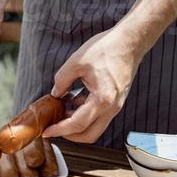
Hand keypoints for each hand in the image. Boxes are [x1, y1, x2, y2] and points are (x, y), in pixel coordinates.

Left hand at [41, 26, 142, 143]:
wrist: (130, 41)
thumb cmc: (107, 48)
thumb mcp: (77, 61)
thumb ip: (62, 80)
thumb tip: (55, 94)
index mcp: (102, 100)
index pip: (77, 124)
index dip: (59, 130)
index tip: (46, 132)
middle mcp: (112, 107)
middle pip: (89, 135)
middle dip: (70, 135)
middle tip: (55, 127)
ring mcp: (116, 105)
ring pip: (95, 126)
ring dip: (79, 124)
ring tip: (64, 110)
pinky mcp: (117, 100)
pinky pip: (100, 115)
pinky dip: (87, 114)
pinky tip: (76, 100)